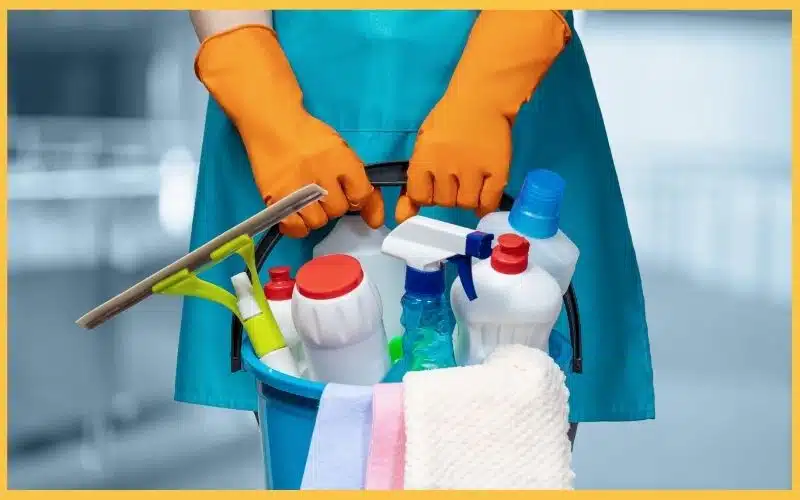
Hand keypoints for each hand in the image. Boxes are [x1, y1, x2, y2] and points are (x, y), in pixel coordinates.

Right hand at [254, 115, 381, 237]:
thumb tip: (376, 221)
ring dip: (316, 214)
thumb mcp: (340, 150)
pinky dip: (298, 225)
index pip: (361, 195)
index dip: (357, 197)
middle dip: (334, 203)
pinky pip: (295, 227)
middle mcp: (321, 176)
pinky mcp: (276, 199)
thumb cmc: (309, 137)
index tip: (348, 192)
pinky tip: (297, 212)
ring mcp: (297, 190)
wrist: (272, 124)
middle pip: (338, 209)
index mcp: (341, 160)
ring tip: (308, 199)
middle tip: (323, 190)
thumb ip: (359, 182)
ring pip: (318, 221)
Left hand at [396, 99, 511, 221]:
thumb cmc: (449, 118)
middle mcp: (446, 166)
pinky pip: (488, 201)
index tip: (433, 186)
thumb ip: (415, 177)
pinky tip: (483, 196)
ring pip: (464, 203)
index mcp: (425, 157)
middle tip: (456, 179)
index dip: (426, 195)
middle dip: (447, 195)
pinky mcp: (497, 170)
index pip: (419, 196)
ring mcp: (473, 169)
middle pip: (443, 202)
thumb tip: (402, 216)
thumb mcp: (424, 142)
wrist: (482, 97)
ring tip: (470, 183)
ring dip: (466, 198)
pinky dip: (484, 205)